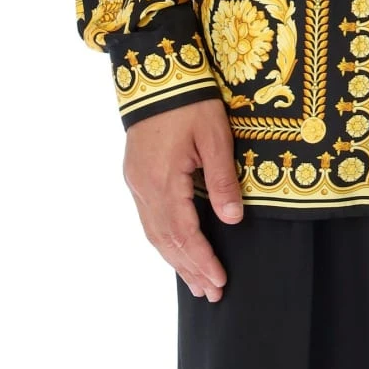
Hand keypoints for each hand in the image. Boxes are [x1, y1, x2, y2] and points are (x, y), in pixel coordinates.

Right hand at [122, 97, 243, 302]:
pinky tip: (175, 250)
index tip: (219, 281)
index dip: (202, 260)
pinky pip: (148, 219)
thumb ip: (222, 180)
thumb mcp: (215, 137)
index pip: (184, 233)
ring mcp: (136, 183)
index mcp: (164, 181)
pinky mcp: (135, 175)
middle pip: (166, 241)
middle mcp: (144, 188)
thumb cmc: (190, 103)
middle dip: (189, 269)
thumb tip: (233, 219)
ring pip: (154, 233)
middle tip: (210, 293)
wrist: (157, 75)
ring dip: (175, 259)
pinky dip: (163, 240)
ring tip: (195, 282)